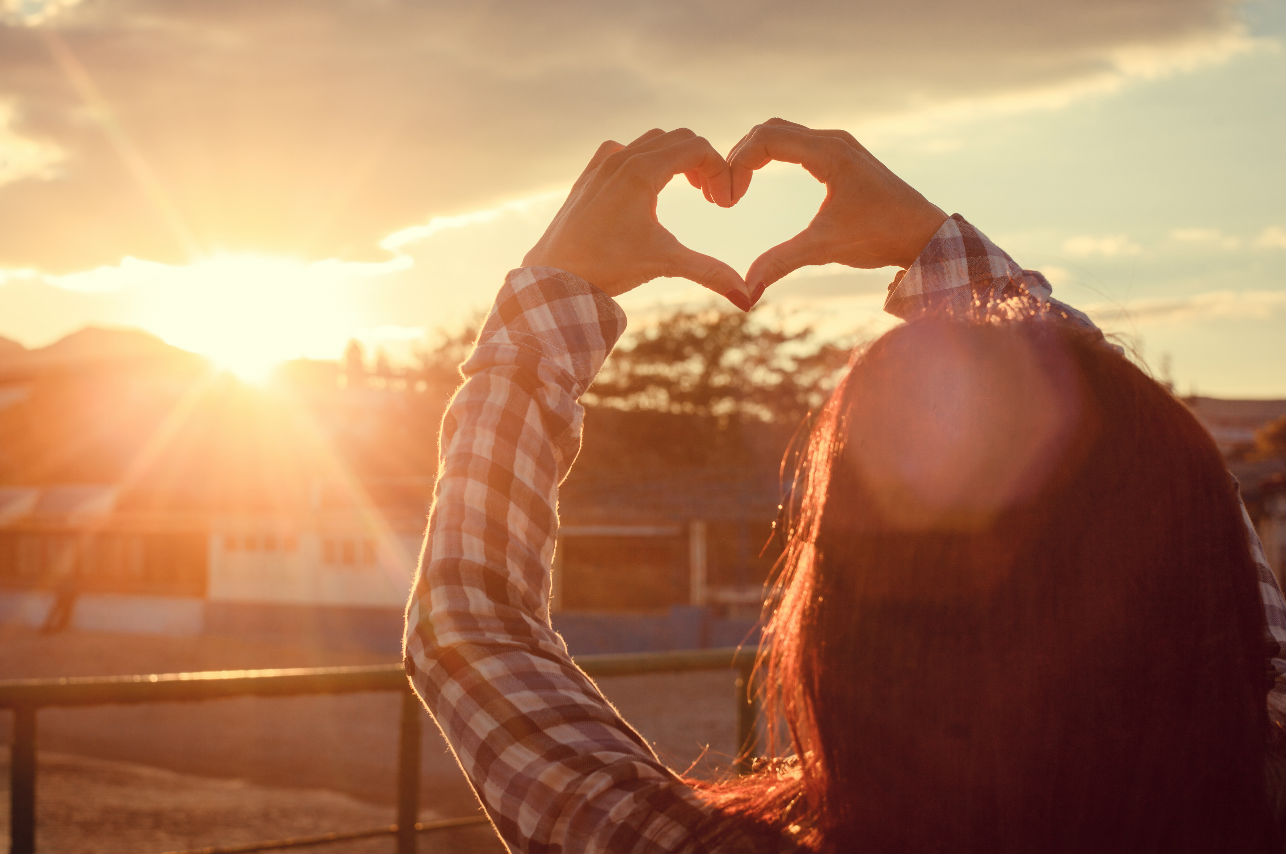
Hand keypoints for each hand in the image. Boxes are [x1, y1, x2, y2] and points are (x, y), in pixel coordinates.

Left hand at [524, 128, 752, 306]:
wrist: (555, 277)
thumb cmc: (606, 267)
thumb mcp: (664, 263)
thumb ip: (709, 273)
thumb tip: (748, 299)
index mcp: (642, 171)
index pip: (697, 148)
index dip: (719, 170)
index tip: (723, 203)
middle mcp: (621, 158)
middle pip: (678, 138)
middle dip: (702, 162)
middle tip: (710, 197)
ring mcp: (602, 164)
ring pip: (651, 141)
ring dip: (675, 158)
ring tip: (686, 189)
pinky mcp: (589, 175)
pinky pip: (624, 149)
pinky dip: (645, 159)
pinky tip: (647, 189)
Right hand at [726, 118, 948, 303]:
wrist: (925, 235)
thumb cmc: (881, 236)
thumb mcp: (825, 248)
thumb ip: (781, 262)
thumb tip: (745, 292)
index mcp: (829, 153)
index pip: (766, 139)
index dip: (738, 164)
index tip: (729, 199)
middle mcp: (833, 140)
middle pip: (769, 130)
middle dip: (741, 157)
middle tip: (726, 193)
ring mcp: (839, 145)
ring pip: (782, 133)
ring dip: (755, 154)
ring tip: (738, 187)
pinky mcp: (842, 155)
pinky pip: (797, 142)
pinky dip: (772, 155)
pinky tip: (760, 179)